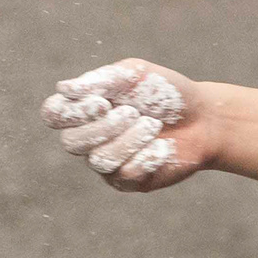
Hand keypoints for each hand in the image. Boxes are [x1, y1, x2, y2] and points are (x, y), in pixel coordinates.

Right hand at [42, 57, 214, 189]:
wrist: (205, 120)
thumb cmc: (167, 93)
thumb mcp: (136, 75)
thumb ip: (101, 79)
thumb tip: (64, 88)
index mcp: (84, 108)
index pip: (52, 114)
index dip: (71, 112)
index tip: (102, 102)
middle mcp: (88, 137)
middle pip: (71, 142)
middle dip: (104, 127)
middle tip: (133, 113)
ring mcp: (105, 161)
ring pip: (99, 159)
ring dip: (129, 140)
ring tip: (153, 126)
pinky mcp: (127, 182)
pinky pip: (125, 175)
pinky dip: (147, 156)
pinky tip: (163, 148)